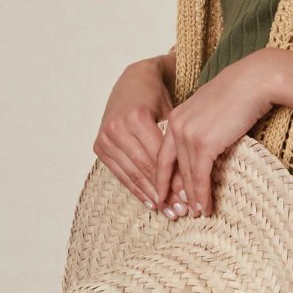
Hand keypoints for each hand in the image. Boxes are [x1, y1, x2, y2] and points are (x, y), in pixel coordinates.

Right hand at [93, 57, 181, 210]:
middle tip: (180, 211)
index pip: (158, 157)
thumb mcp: (172, 113)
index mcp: (137, 117)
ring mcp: (106, 137)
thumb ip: (176, 142)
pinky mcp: (100, 145)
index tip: (189, 196)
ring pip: (131, 173)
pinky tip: (149, 202)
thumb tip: (192, 179)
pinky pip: (119, 173)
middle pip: (144, 167)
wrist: (134, 81)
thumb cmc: (159, 97)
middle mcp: (118, 128)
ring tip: (167, 211)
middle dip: (163, 192)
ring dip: (150, 195)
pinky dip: (135, 188)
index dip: (173, 179)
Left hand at [155, 49, 274, 218]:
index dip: (163, 177)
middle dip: (174, 192)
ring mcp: (188, 135)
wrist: (254, 81)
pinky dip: (202, 195)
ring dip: (191, 198)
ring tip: (196, 214)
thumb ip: (200, 125)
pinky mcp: (204, 144)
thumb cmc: (238, 92)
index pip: (163, 154)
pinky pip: (200, 176)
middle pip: (171, 168)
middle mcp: (176, 126)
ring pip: (186, 175)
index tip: (164, 195)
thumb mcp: (210, 108)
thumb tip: (205, 144)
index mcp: (176, 117)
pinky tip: (205, 207)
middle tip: (178, 212)